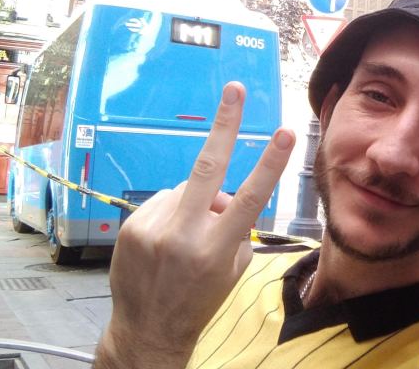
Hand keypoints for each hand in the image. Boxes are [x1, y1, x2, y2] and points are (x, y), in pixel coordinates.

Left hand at [93, 82, 294, 367]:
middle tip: (235, 89)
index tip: (286, 132)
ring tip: (188, 238)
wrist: (149, 329)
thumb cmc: (201, 299)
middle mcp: (184, 236)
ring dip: (194, 203)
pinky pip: (162, 201)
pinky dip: (171, 212)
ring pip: (186, 190)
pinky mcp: (132, 227)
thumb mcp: (234, 270)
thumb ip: (237, 228)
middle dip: (225, 124)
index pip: (251, 198)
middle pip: (207, 168)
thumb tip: (224, 194)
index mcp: (217, 250)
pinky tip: (167, 240)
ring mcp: (154, 230)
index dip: (272, 162)